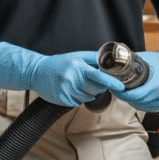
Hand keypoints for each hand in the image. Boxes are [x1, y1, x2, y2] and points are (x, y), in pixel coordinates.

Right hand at [0, 42, 124, 106]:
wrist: (37, 72)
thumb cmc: (58, 63)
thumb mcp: (75, 56)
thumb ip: (92, 59)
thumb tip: (109, 63)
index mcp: (78, 67)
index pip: (99, 76)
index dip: (111, 82)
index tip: (121, 86)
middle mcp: (72, 79)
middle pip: (96, 89)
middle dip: (99, 86)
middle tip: (91, 80)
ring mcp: (67, 90)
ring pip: (89, 97)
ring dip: (88, 92)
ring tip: (78, 84)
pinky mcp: (63, 100)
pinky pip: (79, 102)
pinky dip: (79, 98)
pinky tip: (71, 89)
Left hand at [111, 50, 158, 111]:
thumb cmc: (158, 61)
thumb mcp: (145, 57)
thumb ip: (130, 59)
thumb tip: (113, 59)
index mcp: (157, 83)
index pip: (135, 94)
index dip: (121, 93)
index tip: (112, 86)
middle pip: (134, 101)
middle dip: (122, 95)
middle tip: (113, 87)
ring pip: (137, 105)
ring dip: (128, 99)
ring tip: (122, 89)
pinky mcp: (158, 106)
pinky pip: (142, 107)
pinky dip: (135, 102)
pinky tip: (133, 94)